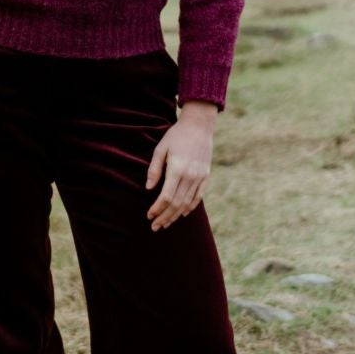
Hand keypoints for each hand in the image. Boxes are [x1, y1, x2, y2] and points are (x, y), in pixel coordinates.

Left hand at [144, 104, 216, 230]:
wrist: (199, 126)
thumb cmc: (176, 136)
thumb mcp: (161, 148)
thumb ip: (154, 169)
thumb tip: (148, 188)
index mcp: (177, 169)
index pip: (166, 196)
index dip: (157, 208)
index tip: (149, 215)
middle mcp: (190, 176)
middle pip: (177, 204)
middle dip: (165, 217)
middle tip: (155, 227)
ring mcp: (200, 177)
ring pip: (187, 203)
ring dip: (175, 215)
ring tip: (166, 223)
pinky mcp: (206, 176)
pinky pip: (198, 197)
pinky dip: (190, 207)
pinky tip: (182, 214)